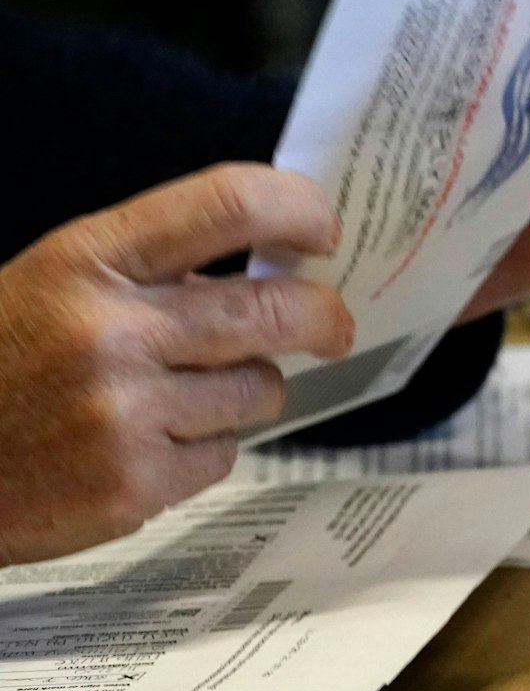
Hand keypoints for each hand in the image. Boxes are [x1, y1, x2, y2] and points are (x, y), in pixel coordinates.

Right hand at [0, 164, 353, 565]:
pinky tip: (147, 444)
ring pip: (260, 389)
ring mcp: (125, 413)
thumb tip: (268, 267)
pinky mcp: (135, 485)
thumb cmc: (0, 360)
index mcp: (87, 260)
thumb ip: (151, 269)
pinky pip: (222, 455)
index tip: (325, 230)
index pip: (228, 205)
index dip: (300, 210)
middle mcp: (111, 332)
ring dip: (248, 390)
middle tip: (334, 327)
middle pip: (277, 310)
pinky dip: (201, 450)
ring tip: (187, 395)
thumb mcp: (53, 282)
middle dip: (325, 318)